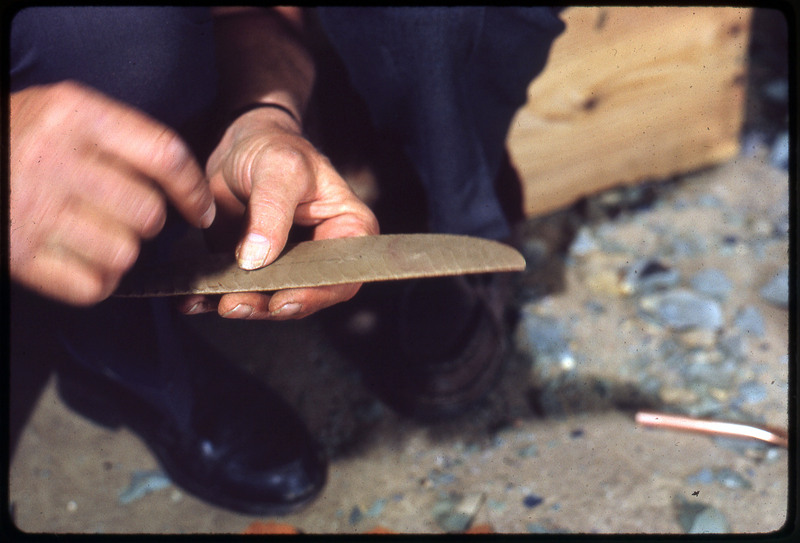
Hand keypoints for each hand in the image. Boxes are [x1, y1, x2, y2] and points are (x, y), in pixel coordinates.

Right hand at [9, 81, 215, 305]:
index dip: (194, 189)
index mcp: (75, 114)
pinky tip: (84, 262)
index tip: (201, 209)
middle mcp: (55, 159)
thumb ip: (117, 135)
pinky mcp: (18, 254)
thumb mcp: (62, 111)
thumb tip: (181, 178)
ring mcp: (33, 210)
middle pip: (148, 212)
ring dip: (122, 252)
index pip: (164, 154)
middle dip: (148, 222)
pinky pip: (92, 286)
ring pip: (125, 253)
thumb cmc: (16, 137)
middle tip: (126, 216)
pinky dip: (97, 282)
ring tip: (98, 236)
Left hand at [178, 106, 378, 319]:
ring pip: (271, 301)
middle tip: (238, 303)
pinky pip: (239, 291)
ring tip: (217, 301)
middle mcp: (322, 256)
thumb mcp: (280, 169)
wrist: (240, 146)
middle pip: (305, 296)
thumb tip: (257, 258)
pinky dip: (213, 299)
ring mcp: (288, 266)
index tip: (283, 300)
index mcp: (348, 231)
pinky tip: (194, 301)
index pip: (342, 276)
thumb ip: (272, 211)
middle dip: (270, 306)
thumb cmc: (275, 148)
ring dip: (243, 306)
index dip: (316, 295)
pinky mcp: (254, 269)